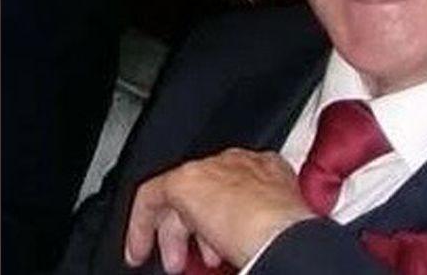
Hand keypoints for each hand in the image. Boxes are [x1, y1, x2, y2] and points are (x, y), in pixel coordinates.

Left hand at [124, 148, 315, 272]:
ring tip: (174, 263)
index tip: (216, 243)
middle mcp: (240, 163)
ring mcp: (212, 168)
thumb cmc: (287, 237)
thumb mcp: (274, 227)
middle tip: (193, 259)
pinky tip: (139, 249)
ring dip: (175, 232)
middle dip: (198, 229)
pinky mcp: (186, 180)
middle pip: (208, 190)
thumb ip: (256, 226)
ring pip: (181, 195)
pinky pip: (152, 196)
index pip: (239, 186)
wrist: (279, 233)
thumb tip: (242, 250)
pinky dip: (142, 225)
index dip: (225, 216)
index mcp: (269, 169)